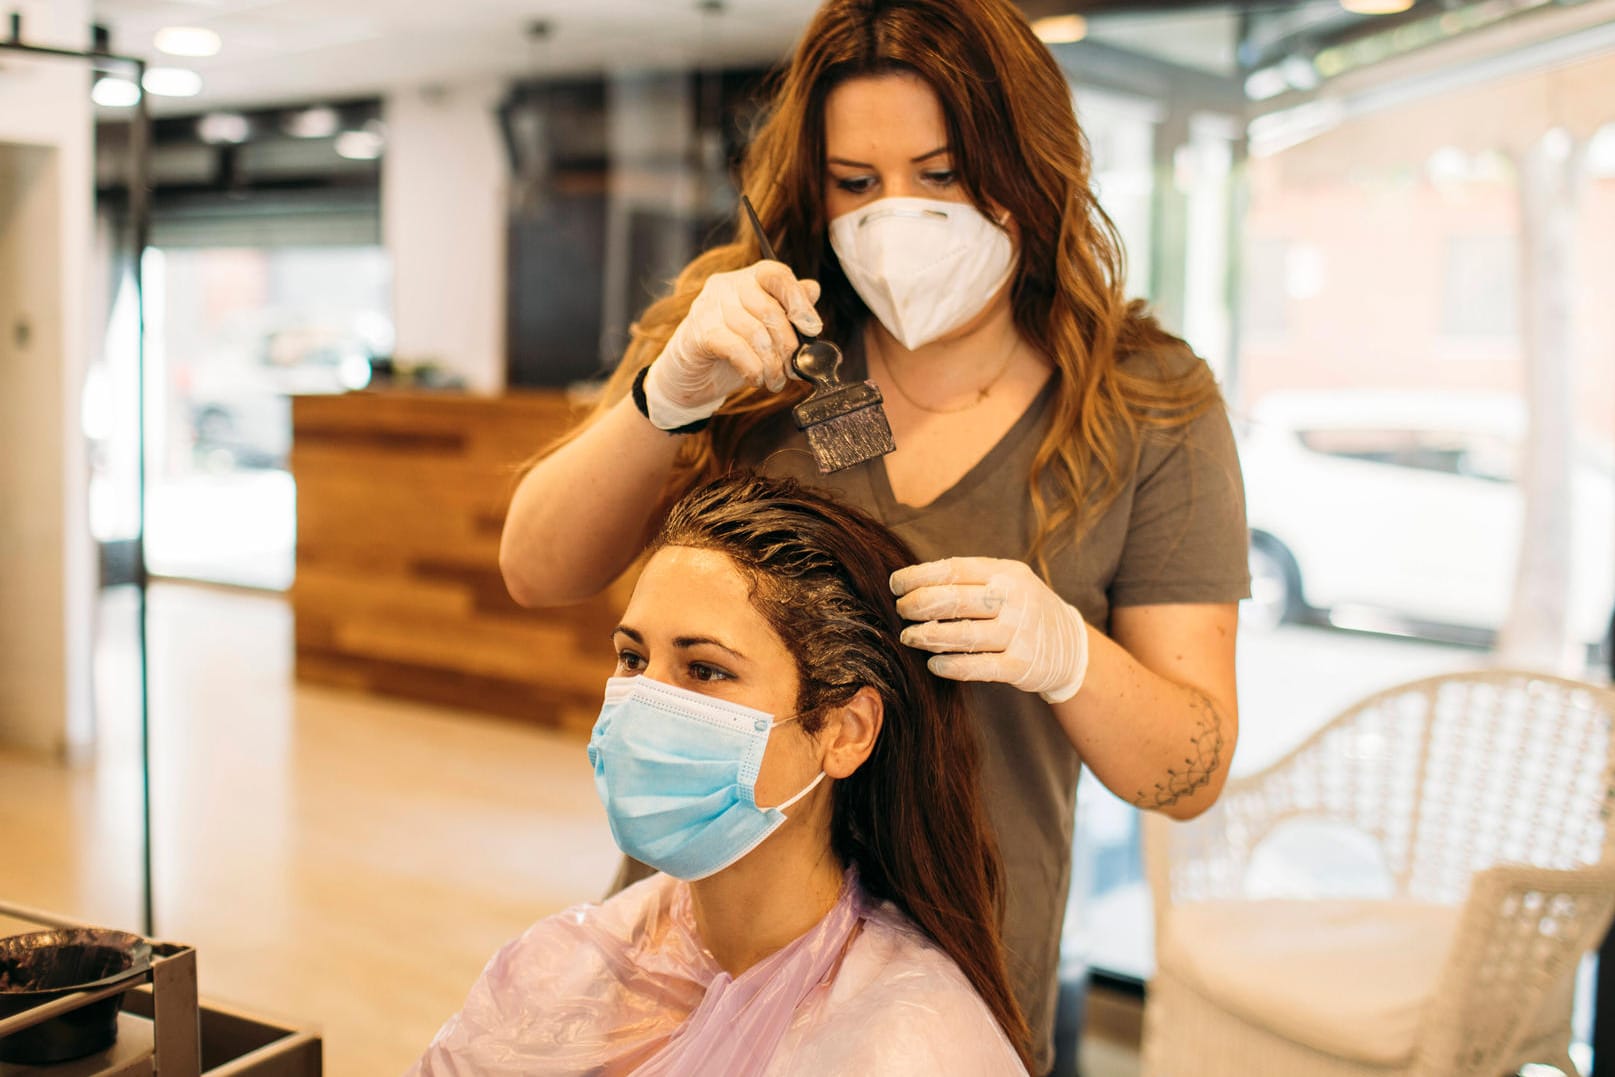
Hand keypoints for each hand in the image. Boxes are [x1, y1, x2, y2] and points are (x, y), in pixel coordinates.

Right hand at [640, 261, 822, 429]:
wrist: (691, 375)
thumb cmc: (734, 349)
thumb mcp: (767, 330)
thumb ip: (789, 309)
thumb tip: (813, 289)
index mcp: (748, 278)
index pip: (776, 274)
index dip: (799, 301)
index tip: (812, 329)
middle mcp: (727, 285)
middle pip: (769, 310)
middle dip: (788, 346)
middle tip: (795, 369)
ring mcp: (709, 306)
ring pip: (755, 333)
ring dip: (772, 364)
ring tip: (776, 381)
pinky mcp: (699, 332)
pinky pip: (736, 348)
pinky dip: (753, 368)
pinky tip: (757, 379)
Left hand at [891, 557, 1089, 702]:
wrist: (1071, 646)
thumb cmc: (1023, 608)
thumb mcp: (1007, 582)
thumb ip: (969, 580)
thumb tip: (913, 583)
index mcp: (1006, 573)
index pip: (954, 569)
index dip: (919, 576)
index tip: (895, 584)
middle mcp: (1015, 600)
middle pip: (955, 600)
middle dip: (919, 605)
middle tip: (900, 611)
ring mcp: (1020, 633)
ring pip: (964, 635)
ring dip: (929, 636)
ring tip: (909, 637)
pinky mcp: (1021, 666)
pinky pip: (979, 667)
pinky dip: (952, 666)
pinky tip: (933, 664)